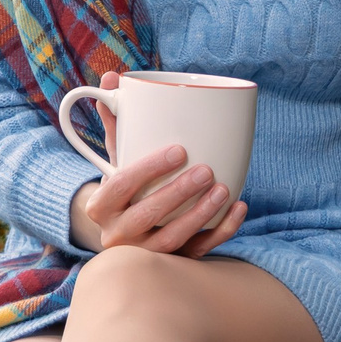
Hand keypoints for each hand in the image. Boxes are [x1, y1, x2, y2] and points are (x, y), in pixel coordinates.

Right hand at [67, 72, 246, 257]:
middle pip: (148, 216)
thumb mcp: (116, 157)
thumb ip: (115, 120)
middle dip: (179, 193)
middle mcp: (117, 235)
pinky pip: (196, 253)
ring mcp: (144, 254)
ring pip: (172, 240)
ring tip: (224, 189)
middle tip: (207, 170)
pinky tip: (239, 209)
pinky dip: (221, 232)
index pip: (122, 186)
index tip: (179, 150)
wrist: (124, 233)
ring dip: (201, 215)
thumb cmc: (125, 186)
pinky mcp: (171, 264)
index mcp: (101, 206)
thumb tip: (111, 77)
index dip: (150, 169)